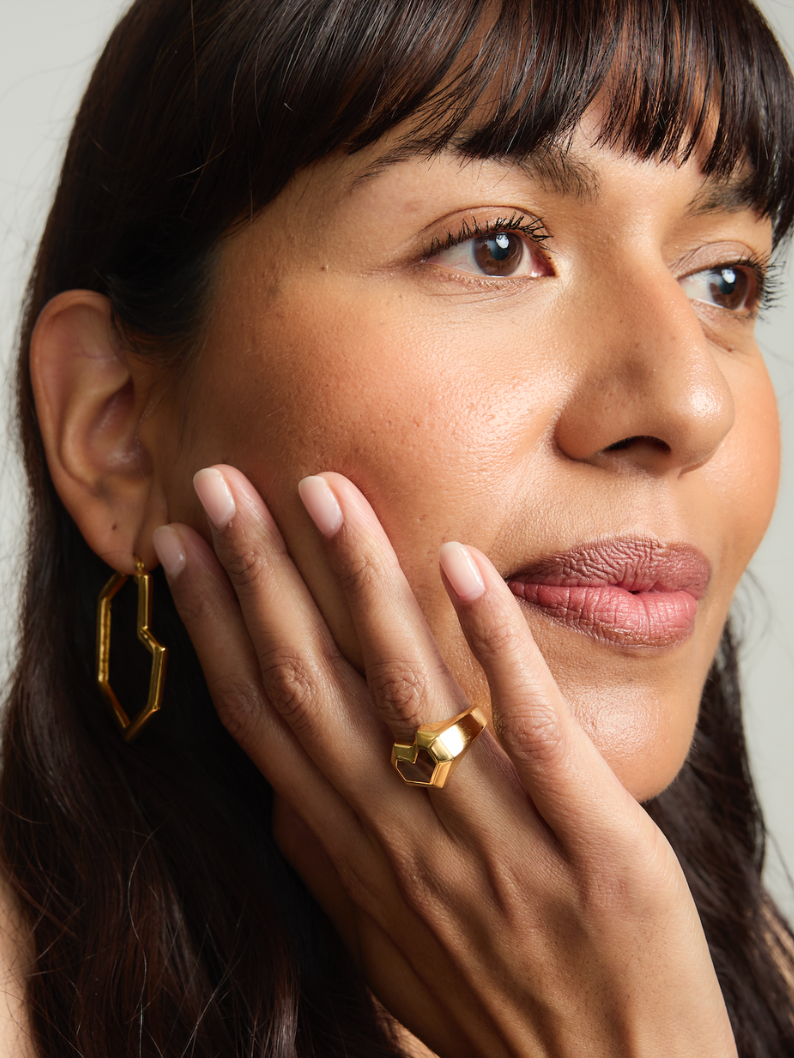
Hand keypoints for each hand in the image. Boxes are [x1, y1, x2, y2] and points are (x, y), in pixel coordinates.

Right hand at [153, 466, 736, 1057]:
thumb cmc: (494, 1005)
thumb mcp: (386, 944)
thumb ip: (335, 863)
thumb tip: (285, 793)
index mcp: (354, 853)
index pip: (262, 721)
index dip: (211, 629)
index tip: (179, 548)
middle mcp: (404, 838)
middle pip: (311, 689)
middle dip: (259, 578)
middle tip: (221, 483)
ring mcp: (496, 840)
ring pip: (409, 692)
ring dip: (361, 585)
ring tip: (326, 494)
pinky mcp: (591, 844)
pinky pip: (531, 731)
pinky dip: (494, 645)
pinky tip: (461, 565)